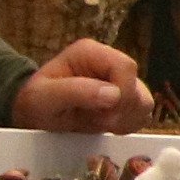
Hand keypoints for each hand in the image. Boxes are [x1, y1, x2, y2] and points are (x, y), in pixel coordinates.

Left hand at [9, 39, 150, 133]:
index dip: (122, 92)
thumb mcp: (44, 97)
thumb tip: (114, 94)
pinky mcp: (126, 99)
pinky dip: (128, 125)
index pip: (125, 67)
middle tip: (98, 121)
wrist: (35, 116)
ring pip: (144, 102)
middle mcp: (110, 63)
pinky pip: (142, 114)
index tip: (105, 114)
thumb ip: (75, 92)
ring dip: (125, 120)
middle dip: (121, 111)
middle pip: (138, 87)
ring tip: (99, 124)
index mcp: (91, 53)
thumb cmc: (34, 103)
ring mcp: (120, 81)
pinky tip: (107, 127)